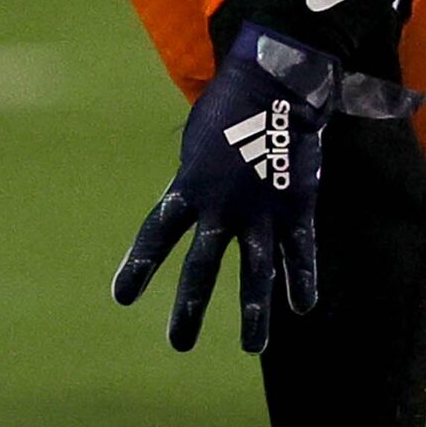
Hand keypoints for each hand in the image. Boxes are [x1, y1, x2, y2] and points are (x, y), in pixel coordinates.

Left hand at [112, 23, 418, 352]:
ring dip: (254, 313)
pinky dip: (302, 280)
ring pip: (257, 272)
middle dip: (189, 308)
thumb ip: (194, 181)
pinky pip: (301, 251)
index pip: (158, 235)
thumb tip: (189, 208)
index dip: (140, 267)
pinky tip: (303, 306)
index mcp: (190, 185)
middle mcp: (223, 205)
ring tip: (253, 347)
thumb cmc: (230, 105)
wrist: (276, 79)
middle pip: (202, 267)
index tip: (123, 298)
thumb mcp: (197, 142)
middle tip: (179, 344)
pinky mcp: (297, 205)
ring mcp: (262, 209)